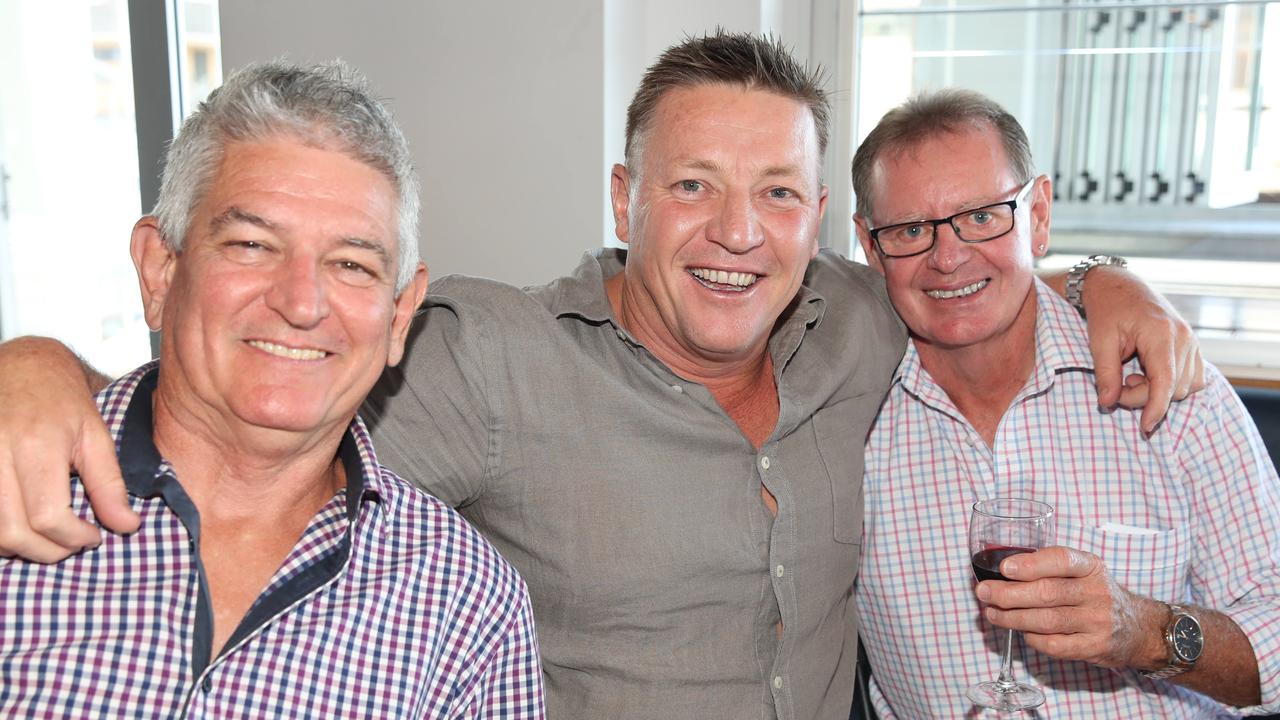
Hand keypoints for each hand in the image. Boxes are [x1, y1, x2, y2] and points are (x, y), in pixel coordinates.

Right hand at [0, 337, 136, 561]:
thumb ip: (109, 484)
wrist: (20, 365)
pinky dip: (0, 532)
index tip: (93, 536)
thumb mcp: (95, 434)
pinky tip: (22, 526)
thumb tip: (126, 526)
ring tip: (49, 538)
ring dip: (20, 547)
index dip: (73, 538)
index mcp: (36, 444)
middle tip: (72, 544)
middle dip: (47, 551)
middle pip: (13, 531)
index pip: (48, 516)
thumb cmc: (61, 399)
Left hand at [975, 546, 1164, 669]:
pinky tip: (1020, 632)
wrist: (1140, 628)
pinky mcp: (1095, 647)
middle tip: (983, 592)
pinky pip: (1055, 645)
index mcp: (1091, 566)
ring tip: (992, 613)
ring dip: (1013, 618)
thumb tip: (1001, 570)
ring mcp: (1098, 622)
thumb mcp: (1084, 571)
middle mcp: (1097, 592)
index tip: (1004, 567)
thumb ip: (1050, 568)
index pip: (1061, 560)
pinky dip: (1032, 639)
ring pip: (1047, 621)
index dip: (1030, 564)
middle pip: (1047, 593)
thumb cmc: (1097, 594)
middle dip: (1008, 593)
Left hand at [1082, 266, 1205, 433]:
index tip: (1145, 427)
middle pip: (1174, 388)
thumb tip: (1107, 404)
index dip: (1156, 408)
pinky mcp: (1191, 345)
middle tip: (1116, 388)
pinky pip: (1191, 377)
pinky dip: (1170, 384)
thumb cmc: (1107, 310)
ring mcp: (1192, 340)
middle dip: (1144, 397)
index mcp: (1162, 333)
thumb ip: (1105, 374)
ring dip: (1157, 391)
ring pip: (1186, 386)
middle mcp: (1184, 337)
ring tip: (1131, 376)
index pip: (1166, 381)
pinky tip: (1146, 373)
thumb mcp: (1099, 341)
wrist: (1119, 285)